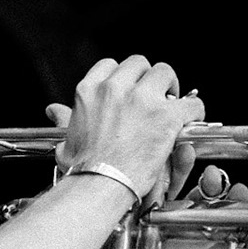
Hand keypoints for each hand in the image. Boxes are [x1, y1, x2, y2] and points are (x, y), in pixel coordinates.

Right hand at [49, 56, 204, 201]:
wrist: (99, 184)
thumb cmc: (82, 168)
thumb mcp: (67, 139)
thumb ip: (66, 119)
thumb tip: (54, 111)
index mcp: (89, 91)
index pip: (110, 65)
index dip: (124, 76)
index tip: (129, 88)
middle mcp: (115, 88)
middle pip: (139, 64)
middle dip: (147, 77)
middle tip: (153, 94)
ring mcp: (142, 99)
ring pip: (165, 73)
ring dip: (170, 87)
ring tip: (172, 104)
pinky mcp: (166, 115)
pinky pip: (190, 102)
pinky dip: (194, 110)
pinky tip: (190, 120)